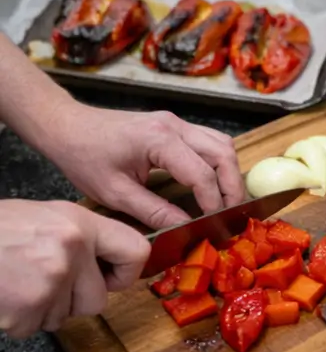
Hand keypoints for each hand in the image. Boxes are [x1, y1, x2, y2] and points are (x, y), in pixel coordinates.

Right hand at [0, 200, 148, 337]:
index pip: (135, 250)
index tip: (111, 278)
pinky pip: (37, 326)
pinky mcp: (29, 306)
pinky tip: (3, 294)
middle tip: (38, 279)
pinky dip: (18, 319)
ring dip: (42, 308)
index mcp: (77, 223)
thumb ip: (77, 240)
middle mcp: (70, 249)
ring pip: (66, 316)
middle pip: (98, 299)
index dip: (126, 272)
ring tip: (14, 281)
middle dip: (72, 300)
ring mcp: (51, 279)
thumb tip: (106, 267)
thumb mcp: (39, 218)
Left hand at [44, 103, 244, 230]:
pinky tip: (213, 184)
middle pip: (224, 155)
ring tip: (225, 203)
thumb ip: (154, 211)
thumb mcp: (116, 193)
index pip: (203, 175)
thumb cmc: (84, 157)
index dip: (214, 204)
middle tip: (230, 216)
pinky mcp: (174, 126)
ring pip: (223, 145)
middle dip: (232, 188)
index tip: (215, 227)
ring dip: (230, 174)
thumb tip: (187, 228)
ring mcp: (176, 122)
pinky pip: (211, 142)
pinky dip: (220, 164)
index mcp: (159, 140)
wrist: (66, 126)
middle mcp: (174, 126)